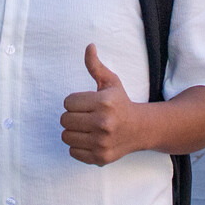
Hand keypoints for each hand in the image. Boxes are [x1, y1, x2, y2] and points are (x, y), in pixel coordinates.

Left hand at [60, 44, 139, 165]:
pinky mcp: (100, 157)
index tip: (86, 103)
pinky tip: (90, 139)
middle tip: (85, 116)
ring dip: (73, 131)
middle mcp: (103, 123)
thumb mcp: (110, 82)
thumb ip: (95, 66)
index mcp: (103, 102)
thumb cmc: (121, 103)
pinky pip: (72, 152)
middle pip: (65, 119)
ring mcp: (101, 142)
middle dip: (72, 116)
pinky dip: (78, 146)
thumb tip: (89, 46)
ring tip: (86, 128)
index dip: (75, 101)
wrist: (140, 129)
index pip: (68, 102)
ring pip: (66, 136)